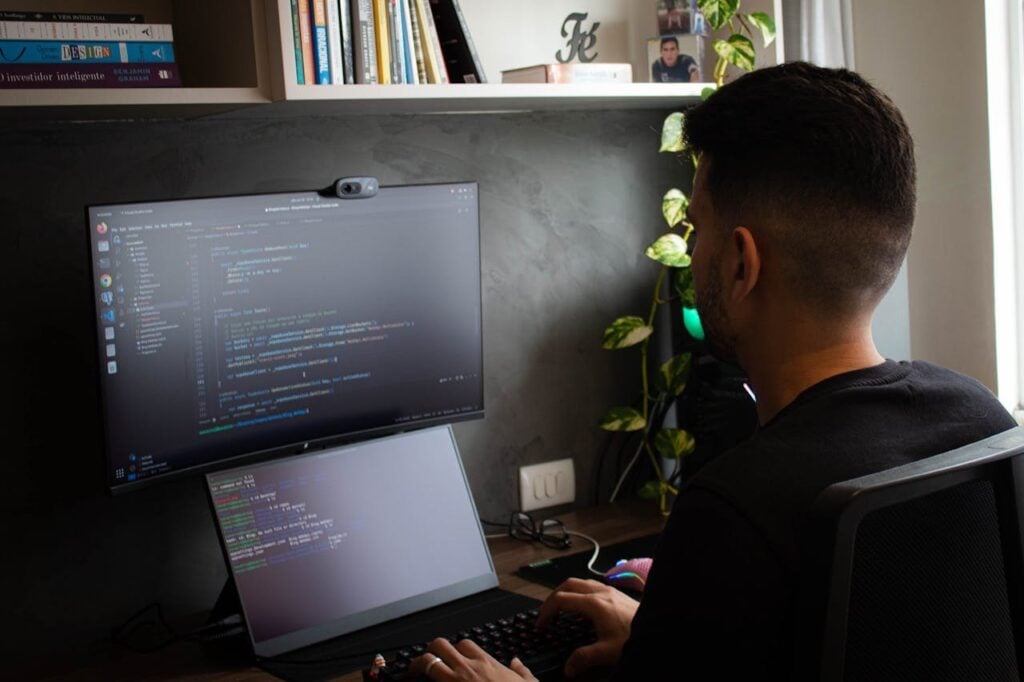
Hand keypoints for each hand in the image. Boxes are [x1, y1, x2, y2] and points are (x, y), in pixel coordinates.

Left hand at [410, 637, 536, 680]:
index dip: (456, 647)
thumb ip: (521, 671)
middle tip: (428, 657)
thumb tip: (516, 663)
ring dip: (420, 664)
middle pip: (441, 646)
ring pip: (429, 662)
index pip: (465, 644)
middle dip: (432, 649)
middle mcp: (468, 669)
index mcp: (486, 664)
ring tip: (414, 670)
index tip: (453, 654)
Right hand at [536, 578, 638, 677]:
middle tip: (547, 614)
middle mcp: (601, 592)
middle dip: (553, 597)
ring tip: (562, 609)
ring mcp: (610, 590)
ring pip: (580, 582)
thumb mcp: (607, 652)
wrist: (661, 630)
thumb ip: (584, 658)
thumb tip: (568, 668)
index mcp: (594, 604)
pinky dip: (580, 593)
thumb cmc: (636, 638)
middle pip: (568, 584)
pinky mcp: (617, 594)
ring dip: (567, 592)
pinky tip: (584, 609)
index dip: (546, 611)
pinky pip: (592, 586)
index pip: (561, 599)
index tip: (541, 625)